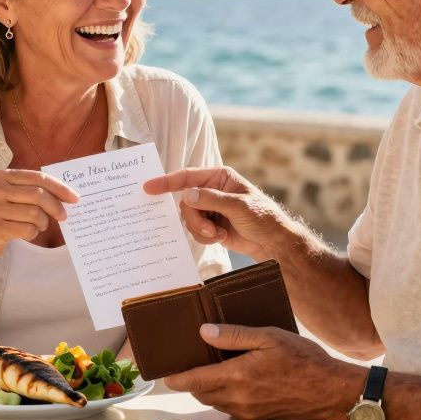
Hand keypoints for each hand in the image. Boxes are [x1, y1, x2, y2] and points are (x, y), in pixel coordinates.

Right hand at [0, 169, 78, 260]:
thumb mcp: (8, 196)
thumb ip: (31, 192)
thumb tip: (65, 196)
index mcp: (3, 177)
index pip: (38, 178)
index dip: (60, 188)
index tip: (74, 198)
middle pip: (38, 195)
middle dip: (56, 207)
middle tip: (63, 216)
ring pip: (35, 214)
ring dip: (43, 223)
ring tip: (39, 226)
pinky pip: (27, 229)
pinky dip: (33, 233)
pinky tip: (27, 232)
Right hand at [143, 166, 297, 259]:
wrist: (272, 242)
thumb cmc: (262, 218)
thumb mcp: (239, 206)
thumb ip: (212, 200)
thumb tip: (187, 195)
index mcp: (219, 177)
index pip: (187, 177)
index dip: (166, 182)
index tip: (148, 187)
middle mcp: (211, 190)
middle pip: (185, 202)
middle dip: (195, 219)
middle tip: (210, 230)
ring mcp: (210, 208)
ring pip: (188, 218)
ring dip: (201, 230)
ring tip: (218, 235)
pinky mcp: (210, 225)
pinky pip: (195, 230)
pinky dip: (205, 237)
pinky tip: (220, 238)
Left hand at [163, 324, 360, 419]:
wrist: (332, 391)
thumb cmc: (304, 360)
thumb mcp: (269, 337)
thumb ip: (234, 335)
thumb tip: (204, 332)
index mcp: (238, 376)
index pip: (195, 380)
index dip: (177, 378)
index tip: (165, 375)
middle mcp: (239, 398)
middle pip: (202, 393)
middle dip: (192, 381)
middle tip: (190, 363)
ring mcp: (248, 412)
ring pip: (216, 401)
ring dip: (209, 388)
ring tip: (213, 368)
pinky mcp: (258, 419)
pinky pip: (232, 408)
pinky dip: (226, 395)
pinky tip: (236, 379)